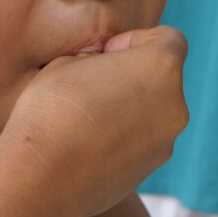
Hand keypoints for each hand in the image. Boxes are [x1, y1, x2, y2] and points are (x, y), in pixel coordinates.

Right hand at [0, 26, 187, 216]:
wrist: (42, 177)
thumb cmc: (52, 109)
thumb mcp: (69, 61)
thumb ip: (98, 58)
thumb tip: (102, 68)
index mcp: (162, 67)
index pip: (170, 39)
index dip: (136, 41)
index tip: (105, 55)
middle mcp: (175, 105)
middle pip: (161, 79)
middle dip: (131, 77)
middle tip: (90, 86)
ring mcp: (166, 142)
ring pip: (152, 113)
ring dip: (127, 109)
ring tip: (84, 119)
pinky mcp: (150, 170)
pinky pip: (141, 142)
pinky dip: (122, 138)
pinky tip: (86, 145)